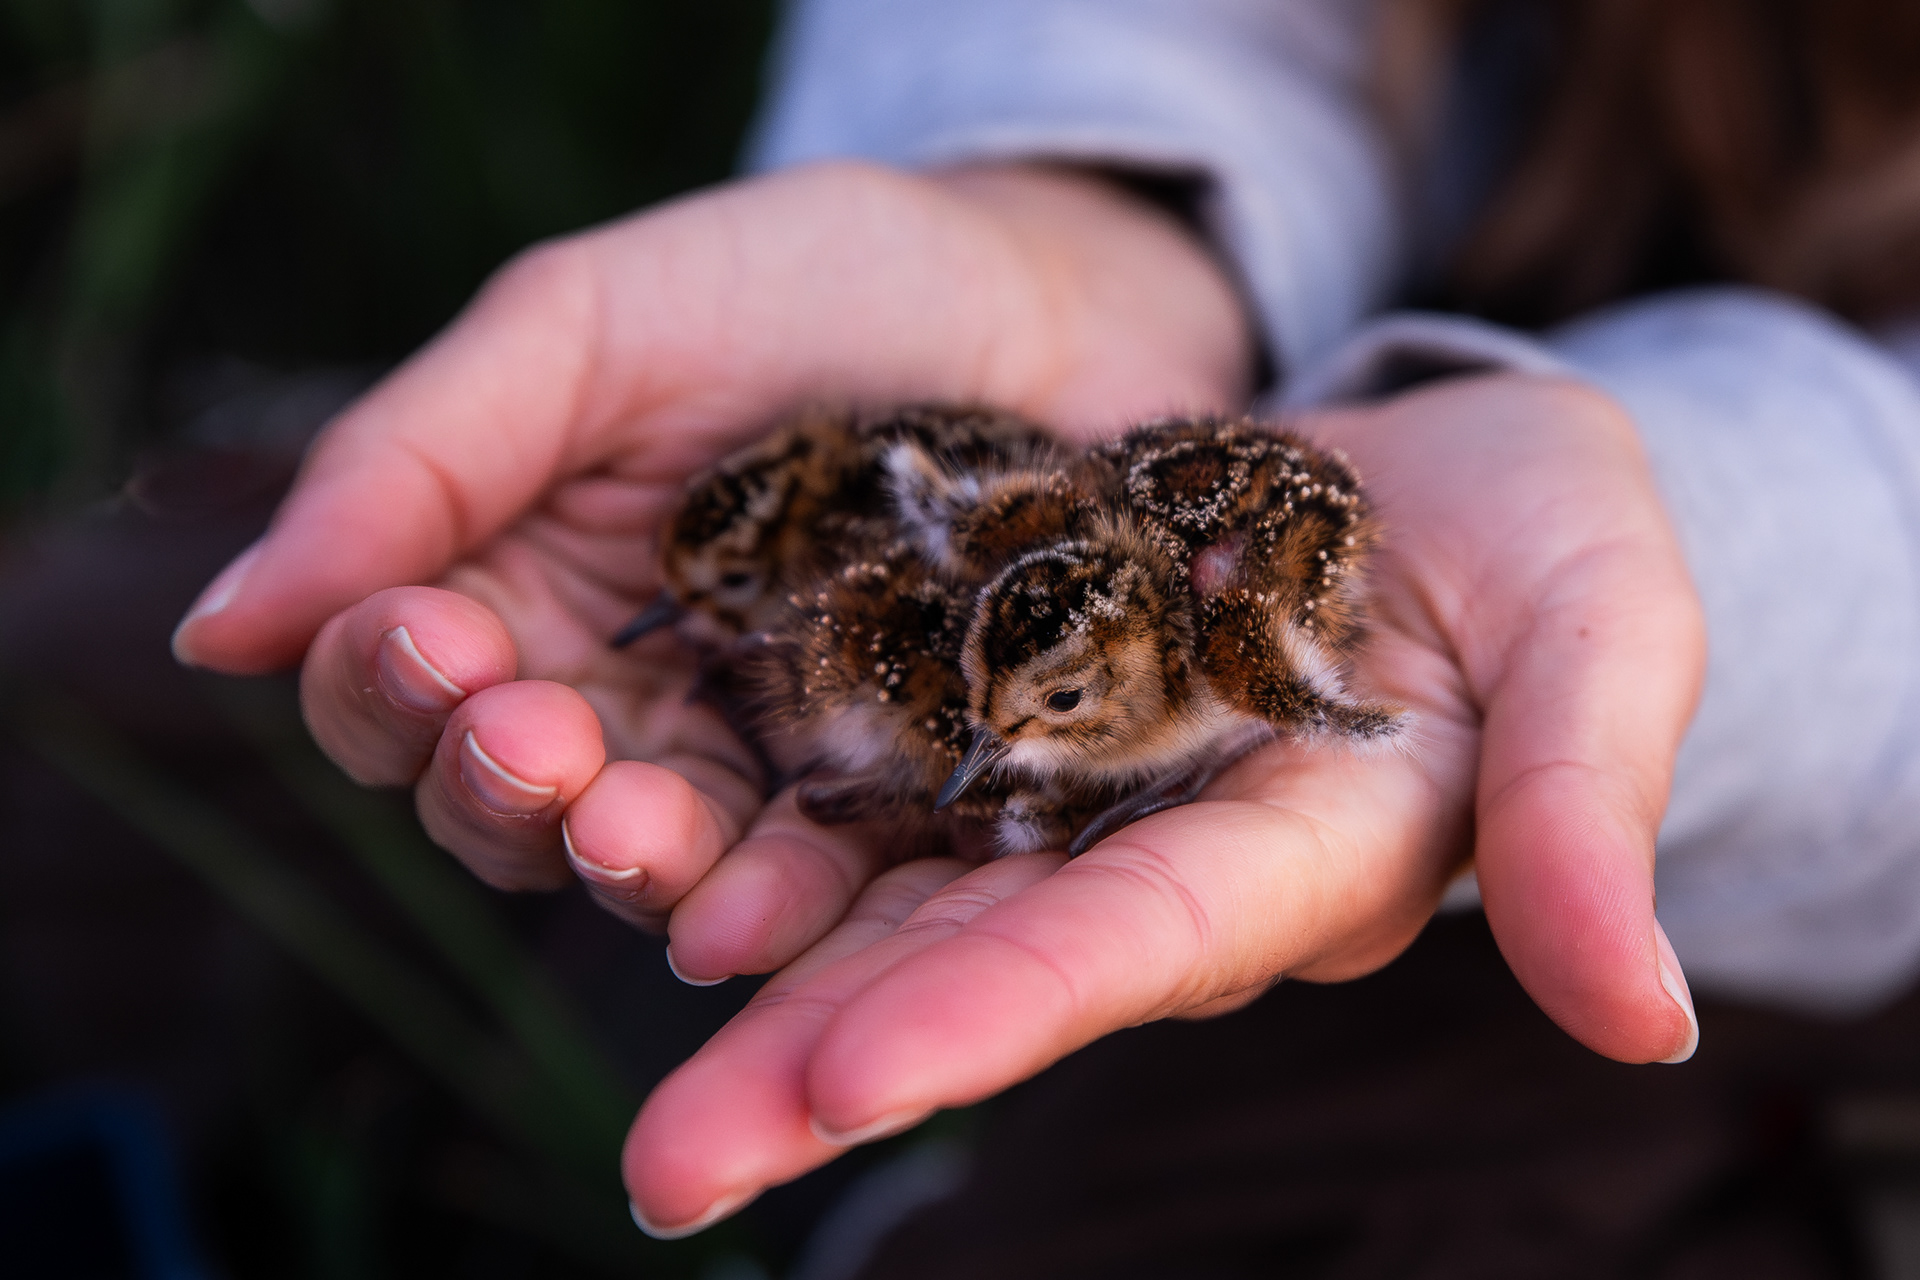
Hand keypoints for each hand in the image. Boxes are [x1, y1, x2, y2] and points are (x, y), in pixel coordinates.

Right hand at [170, 159, 1253, 917]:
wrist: (1045, 295)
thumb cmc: (803, 282)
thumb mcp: (590, 326)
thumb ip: (414, 461)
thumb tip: (215, 628)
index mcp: (515, 574)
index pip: (397, 679)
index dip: (391, 680)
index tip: (431, 641)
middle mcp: (615, 686)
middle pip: (503, 799)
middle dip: (501, 783)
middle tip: (535, 742)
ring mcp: (748, 752)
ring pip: (636, 857)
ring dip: (614, 860)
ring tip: (624, 830)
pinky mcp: (881, 792)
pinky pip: (802, 878)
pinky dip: (761, 904)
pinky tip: (739, 913)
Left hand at [624, 372, 1705, 1234]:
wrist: (1441, 463)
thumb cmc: (1553, 545)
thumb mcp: (1604, 635)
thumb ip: (1591, 804)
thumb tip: (1649, 1018)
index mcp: (1292, 859)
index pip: (1136, 952)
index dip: (1000, 1015)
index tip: (850, 1083)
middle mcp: (1148, 854)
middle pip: (975, 968)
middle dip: (823, 1063)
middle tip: (666, 1167)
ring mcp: (1060, 782)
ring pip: (887, 880)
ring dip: (741, 940)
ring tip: (582, 973)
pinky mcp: (996, 695)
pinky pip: (864, 751)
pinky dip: (754, 789)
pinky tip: (622, 809)